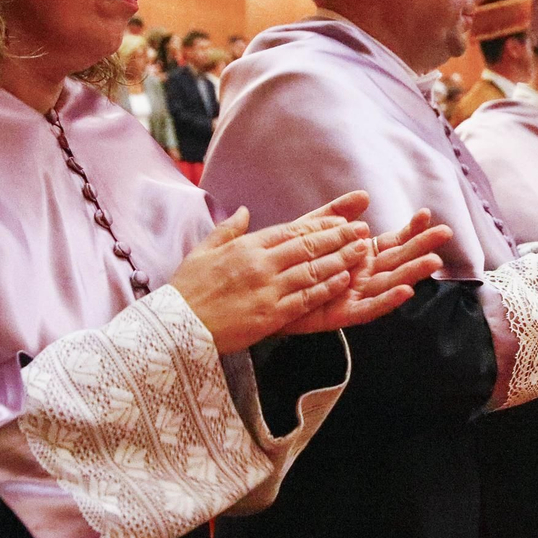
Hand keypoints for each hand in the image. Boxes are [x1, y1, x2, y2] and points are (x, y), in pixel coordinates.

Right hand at [171, 194, 376, 353]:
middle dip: (338, 238)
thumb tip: (243, 211)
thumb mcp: (202, 251)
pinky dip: (327, 288)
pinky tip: (344, 281)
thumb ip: (227, 230)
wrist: (176, 326)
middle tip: (362, 231)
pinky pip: (306, 298)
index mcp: (246, 246)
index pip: (291, 231)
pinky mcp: (271, 314)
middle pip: (308, 247)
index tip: (340, 222)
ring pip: (312, 270)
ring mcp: (267, 289)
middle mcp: (260, 264)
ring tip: (362, 252)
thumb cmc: (186, 290)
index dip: (319, 226)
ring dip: (340, 259)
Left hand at [282, 204, 453, 333]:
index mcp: (360, 257)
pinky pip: (369, 308)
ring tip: (433, 260)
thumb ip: (337, 213)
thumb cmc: (288, 261)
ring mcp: (355, 296)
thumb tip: (364, 195)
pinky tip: (405, 291)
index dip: (410, 229)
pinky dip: (388, 300)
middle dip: (421, 248)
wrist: (261, 292)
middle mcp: (363, 276)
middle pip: (398, 261)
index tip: (426, 214)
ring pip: (390, 283)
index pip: (392, 242)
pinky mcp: (342, 314)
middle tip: (445, 233)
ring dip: (412, 272)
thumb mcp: (312, 228)